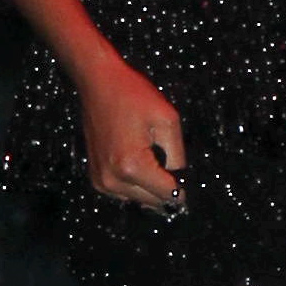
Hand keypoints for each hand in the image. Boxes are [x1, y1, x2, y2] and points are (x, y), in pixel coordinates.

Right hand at [77, 47, 185, 210]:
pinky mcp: (96, 179)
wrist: (98, 83)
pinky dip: (137, 184)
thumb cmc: (133, 96)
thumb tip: (183, 183)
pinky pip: (126, 193)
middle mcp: (113, 180)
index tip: (189, 176)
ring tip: (152, 157)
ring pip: (141, 200)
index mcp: (132, 166)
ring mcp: (102, 182)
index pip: (169, 195)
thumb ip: (178, 157)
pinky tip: (139, 160)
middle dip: (168, 187)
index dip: (184, 187)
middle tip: (169, 160)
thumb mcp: (167, 121)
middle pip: (155, 202)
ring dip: (152, 187)